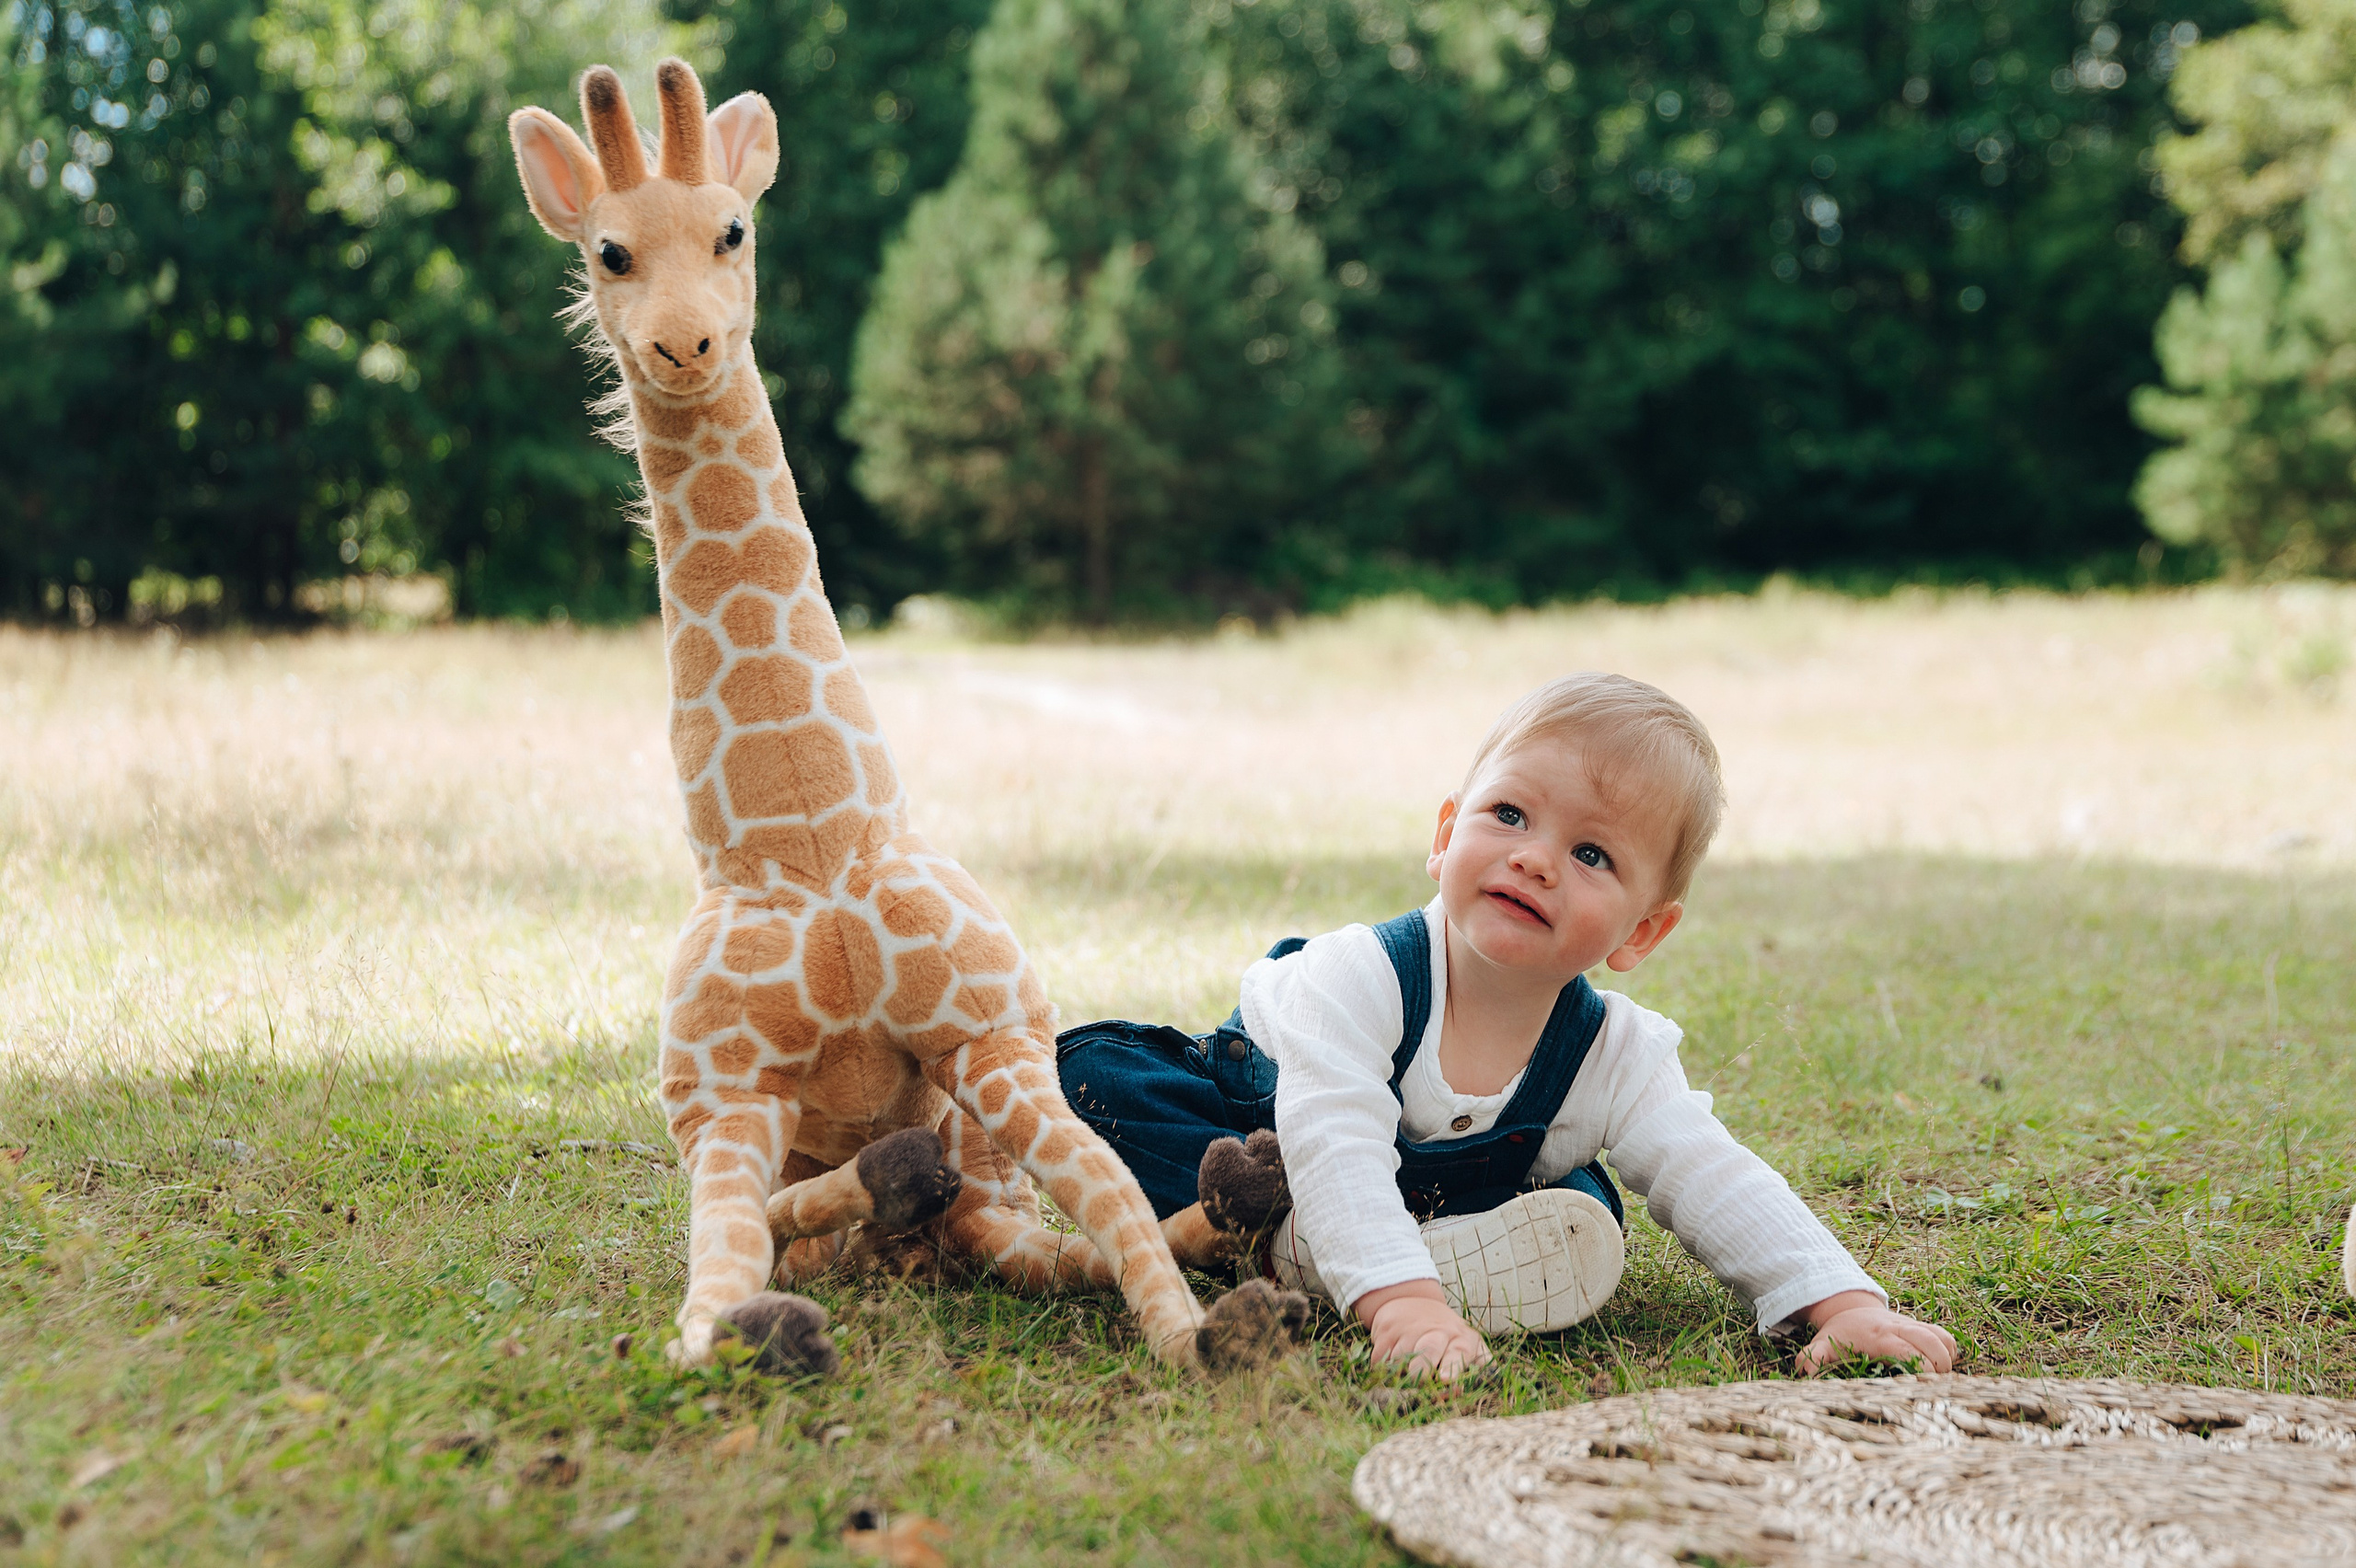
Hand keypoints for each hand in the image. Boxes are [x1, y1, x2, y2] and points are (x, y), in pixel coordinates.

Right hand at [1357, 1281, 1490, 1379]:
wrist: (1411, 1301)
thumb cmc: (1446, 1333)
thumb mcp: (1471, 1343)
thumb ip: (1484, 1365)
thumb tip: (1495, 1385)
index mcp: (1460, 1338)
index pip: (1458, 1352)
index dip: (1452, 1367)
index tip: (1446, 1381)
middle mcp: (1434, 1331)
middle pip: (1426, 1353)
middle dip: (1422, 1372)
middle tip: (1419, 1385)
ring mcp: (1408, 1330)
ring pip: (1401, 1359)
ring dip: (1400, 1376)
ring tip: (1403, 1382)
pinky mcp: (1386, 1331)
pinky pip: (1381, 1359)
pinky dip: (1382, 1371)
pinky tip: (1389, 1370)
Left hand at [1792, 1290, 1957, 1375]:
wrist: (1848, 1306)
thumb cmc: (1839, 1333)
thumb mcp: (1821, 1343)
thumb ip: (1811, 1358)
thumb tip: (1804, 1374)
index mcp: (1879, 1336)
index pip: (1908, 1351)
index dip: (1920, 1370)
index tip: (1921, 1388)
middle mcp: (1899, 1328)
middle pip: (1932, 1344)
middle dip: (1938, 1368)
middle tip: (1934, 1388)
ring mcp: (1911, 1325)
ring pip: (1942, 1338)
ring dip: (1947, 1360)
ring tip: (1940, 1379)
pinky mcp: (1920, 1325)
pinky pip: (1944, 1335)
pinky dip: (1950, 1350)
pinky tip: (1942, 1366)